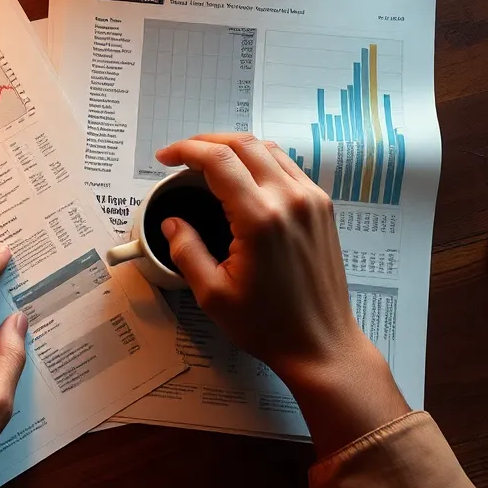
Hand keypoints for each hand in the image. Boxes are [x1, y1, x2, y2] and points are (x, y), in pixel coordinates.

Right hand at [156, 134, 407, 455]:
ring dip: (234, 147)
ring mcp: (311, 201)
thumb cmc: (270, 326)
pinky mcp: (322, 208)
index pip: (218, 160)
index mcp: (260, 219)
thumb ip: (186, 251)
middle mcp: (290, 201)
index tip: (165, 157)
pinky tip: (243, 176)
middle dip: (206, 141)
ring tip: (208, 161)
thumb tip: (172, 224)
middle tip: (182, 154)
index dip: (186, 150)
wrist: (321, 345)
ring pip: (268, 149)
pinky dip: (260, 160)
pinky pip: (288, 167)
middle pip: (244, 144)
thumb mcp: (213, 294)